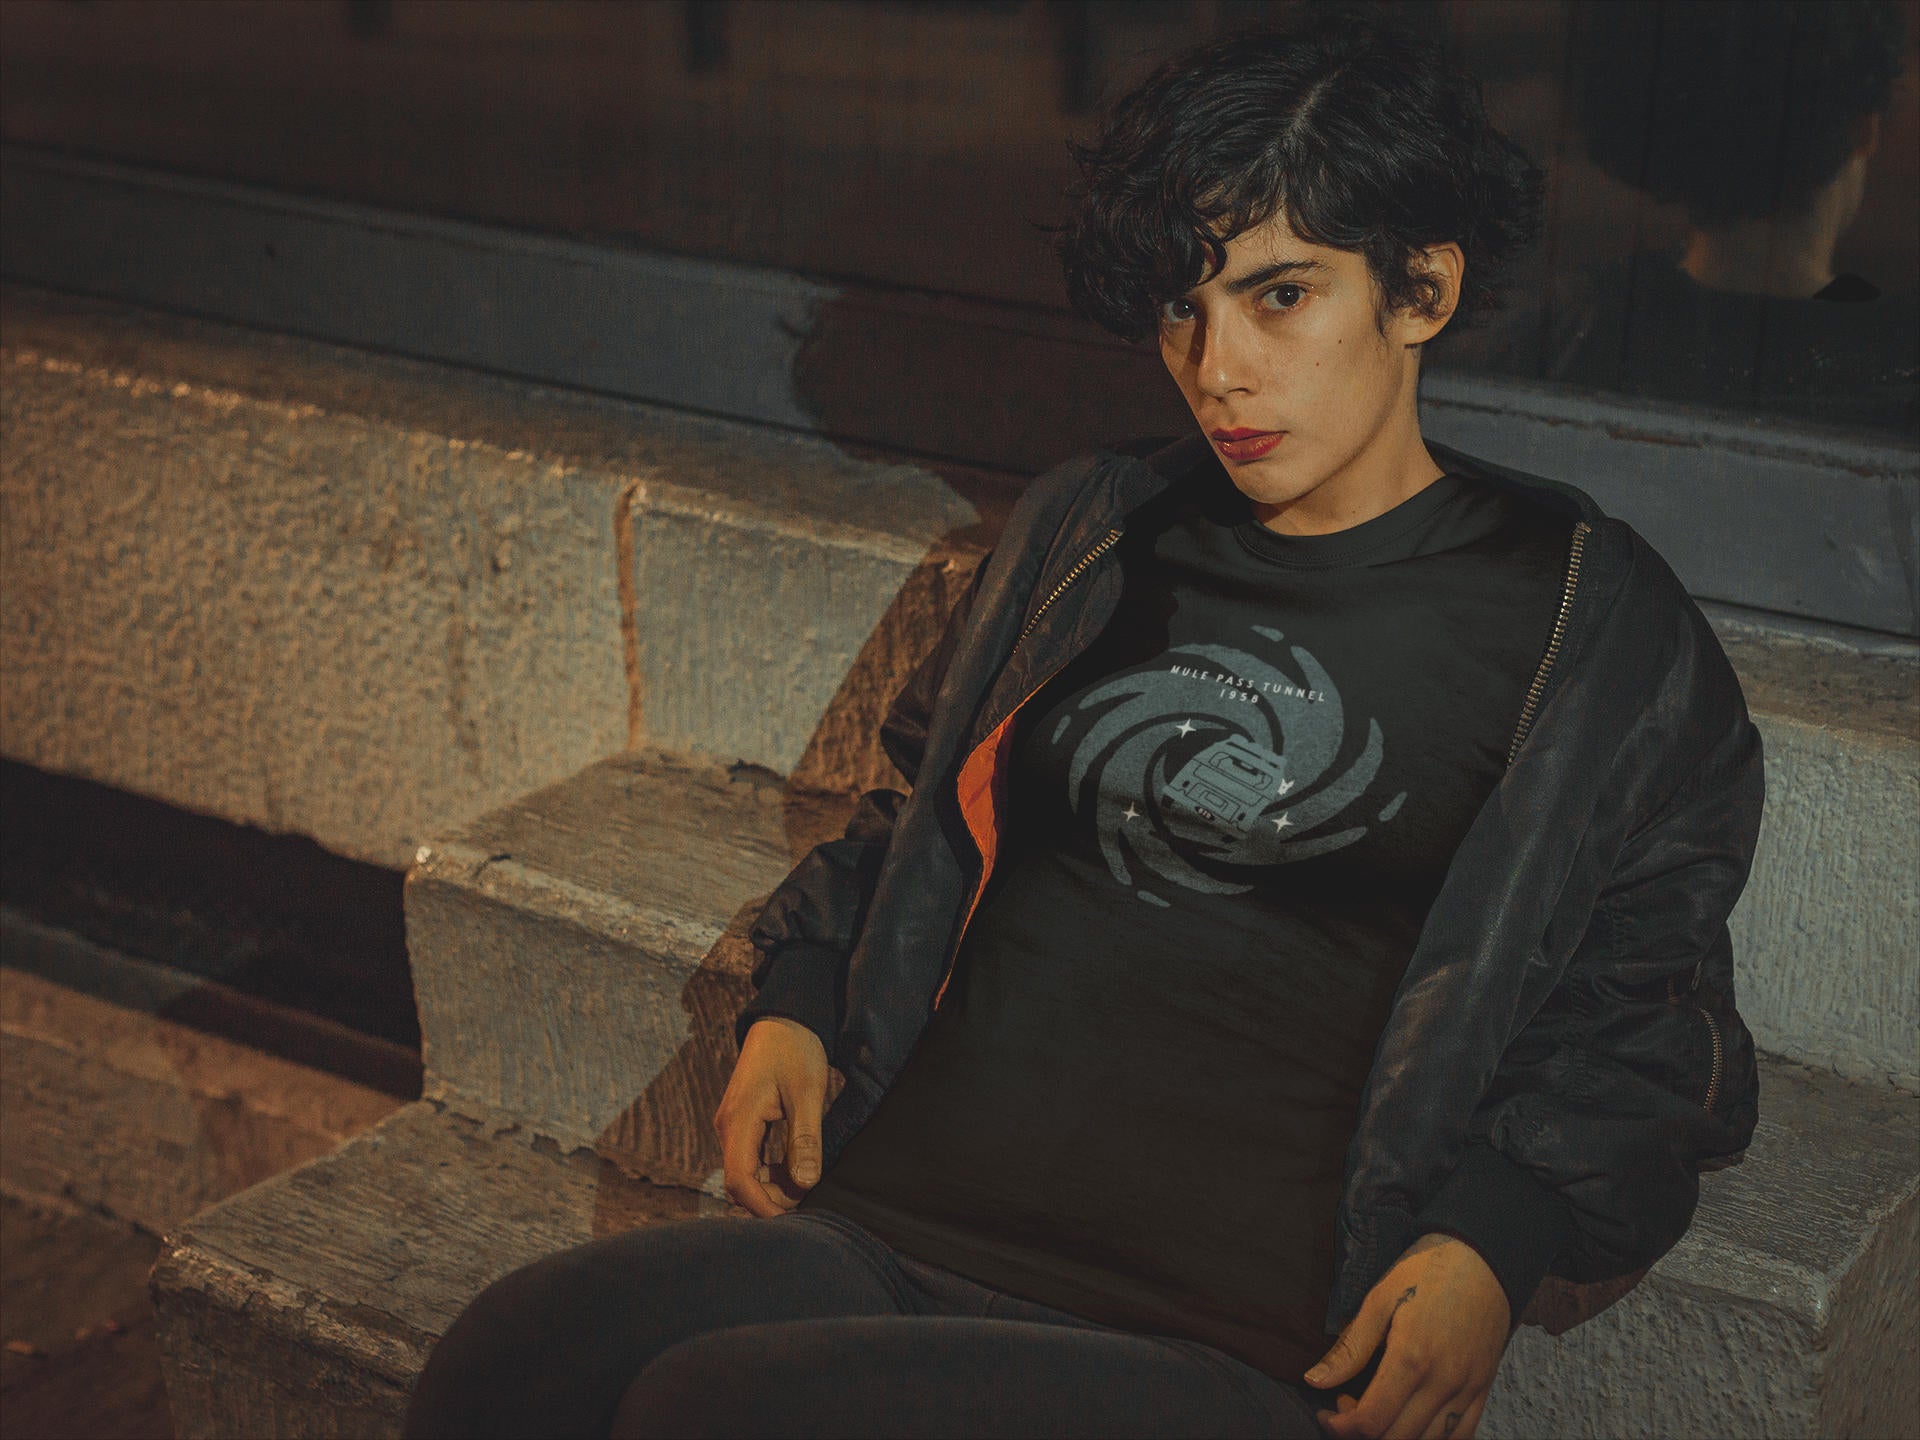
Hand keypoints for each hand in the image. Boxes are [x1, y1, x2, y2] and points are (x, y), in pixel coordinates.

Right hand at [713, 1017, 829, 1216]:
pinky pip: (752, 1158)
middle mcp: (729, 1127)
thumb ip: (805, 1139)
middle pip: (741, 1182)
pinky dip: (772, 1170)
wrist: (784, 1017)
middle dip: (770, 1198)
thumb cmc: (796, 1049)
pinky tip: (798, 1167)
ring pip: (747, 1172)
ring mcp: (734, 1125)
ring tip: (807, 1183)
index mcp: (738, 1120)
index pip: (740, 1180)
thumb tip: (806, 1183)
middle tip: (809, 1201)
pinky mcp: (744, 1123)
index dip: (763, 1206)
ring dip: (773, 1185)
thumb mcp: (807, 1092)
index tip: (792, 1222)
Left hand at [1303, 1232, 1509, 1438]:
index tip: (1328, 1413)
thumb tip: (1315, 1381)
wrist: (1483, 1257)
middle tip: (1348, 1406)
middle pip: (1397, 1439)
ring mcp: (1468, 1390)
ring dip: (1395, 1438)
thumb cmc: (1427, 1271)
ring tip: (1378, 1411)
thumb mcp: (1379, 1299)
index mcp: (1412, 1358)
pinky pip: (1462, 1437)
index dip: (1341, 1427)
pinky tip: (1412, 1421)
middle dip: (1362, 1434)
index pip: (1372, 1421)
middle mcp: (1443, 1382)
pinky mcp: (1483, 1390)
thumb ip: (1350, 1347)